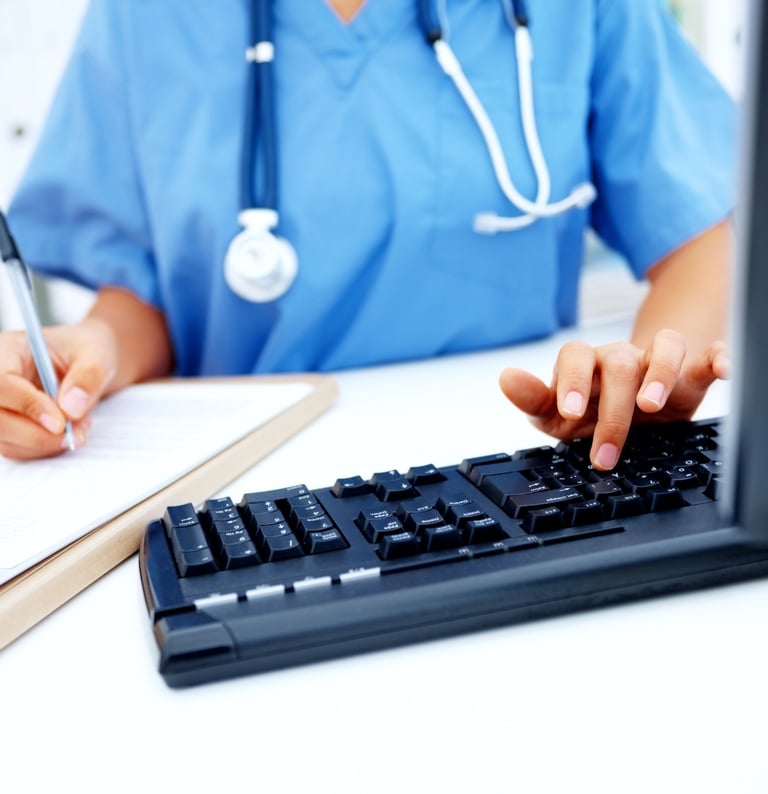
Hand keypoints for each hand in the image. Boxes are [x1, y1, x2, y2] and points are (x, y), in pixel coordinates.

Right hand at [0, 318, 117, 459]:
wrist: (88, 363)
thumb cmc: (88, 351)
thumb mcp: (98, 354)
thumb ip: (88, 376)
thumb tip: (70, 409)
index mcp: (8, 350)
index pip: (1, 384)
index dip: (27, 406)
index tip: (60, 423)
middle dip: (36, 434)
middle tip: (74, 435)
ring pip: (5, 439)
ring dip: (45, 443)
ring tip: (79, 427)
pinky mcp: (7, 426)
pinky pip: (16, 448)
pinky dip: (45, 447)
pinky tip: (69, 432)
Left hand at [498, 329, 728, 469]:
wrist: (629, 413)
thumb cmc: (587, 410)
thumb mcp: (554, 414)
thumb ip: (533, 399)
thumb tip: (505, 377)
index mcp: (585, 364)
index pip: (575, 355)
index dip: (571, 379)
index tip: (569, 411)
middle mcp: (620, 358)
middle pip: (618, 362)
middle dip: (612, 408)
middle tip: (606, 451)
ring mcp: (655, 362)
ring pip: (664, 347)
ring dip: (659, 373)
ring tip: (652, 406)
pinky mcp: (689, 374)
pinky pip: (705, 355)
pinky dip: (718, 357)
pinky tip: (721, 370)